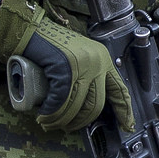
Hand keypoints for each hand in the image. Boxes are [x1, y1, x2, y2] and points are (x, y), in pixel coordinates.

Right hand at [0, 0, 132, 134]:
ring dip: (62, 120)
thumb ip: (88, 73)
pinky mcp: (64, 70)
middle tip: (68, 127)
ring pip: (77, 106)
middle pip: (96, 104)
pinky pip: (61, 102)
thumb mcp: (79, 57)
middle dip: (81, 122)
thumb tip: (88, 104)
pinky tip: (45, 116)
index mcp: (103, 59)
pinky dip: (51, 113)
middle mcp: (97, 62)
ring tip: (50, 122)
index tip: (127, 126)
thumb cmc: (51, 45)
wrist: (31, 30)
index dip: (124, 110)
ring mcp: (82, 66)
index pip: (120, 89)